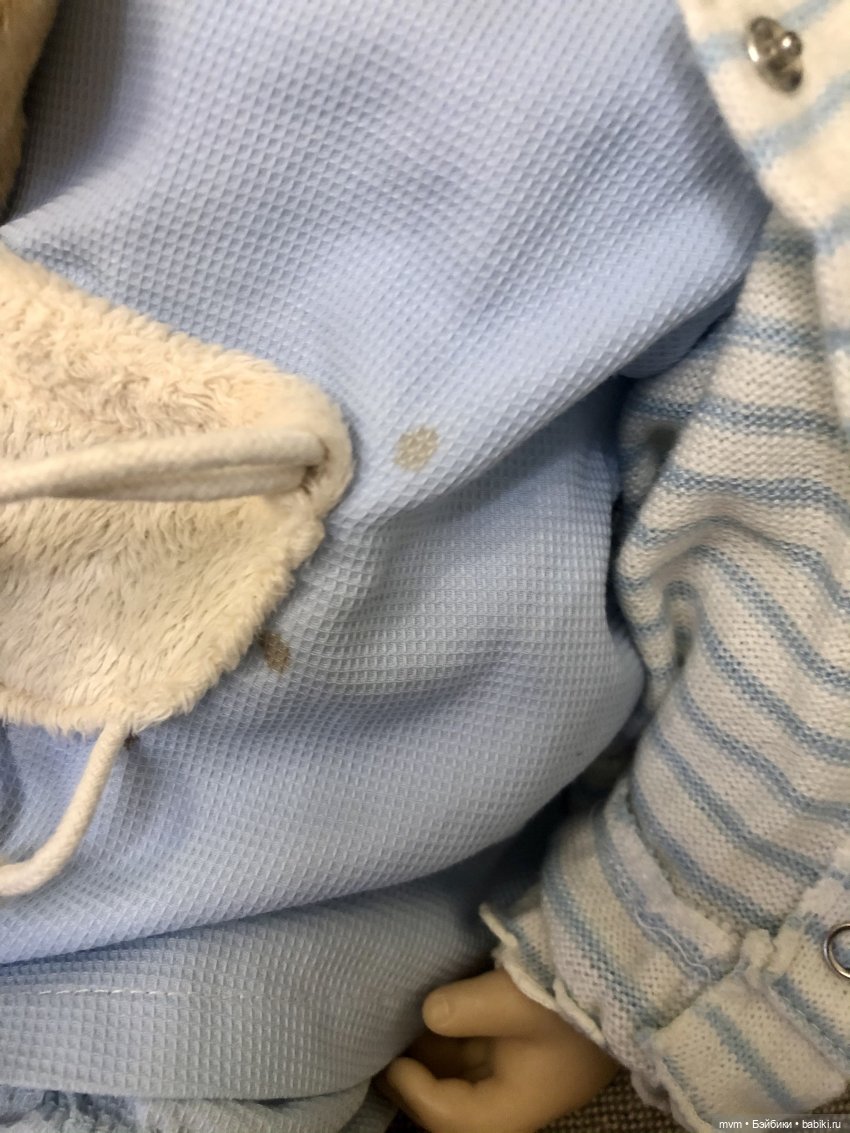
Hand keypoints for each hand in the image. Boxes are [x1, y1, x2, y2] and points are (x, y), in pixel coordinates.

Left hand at [375, 967, 618, 1132]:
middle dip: (413, 1080)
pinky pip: (471, 1050)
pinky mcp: (518, 1044)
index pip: (450, 1118)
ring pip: (457, 1075)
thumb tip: (426, 1012)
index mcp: (514, 1108)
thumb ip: (465, 1008)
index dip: (414, 1091)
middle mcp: (512, 1097)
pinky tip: (425, 1009)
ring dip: (428, 1056)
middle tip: (377, 1045)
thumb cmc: (573, 999)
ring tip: (392, 1024)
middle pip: (449, 1104)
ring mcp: (515, 1070)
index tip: (391, 1057)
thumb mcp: (516, 1001)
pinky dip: (445, 1036)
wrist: (628, 978)